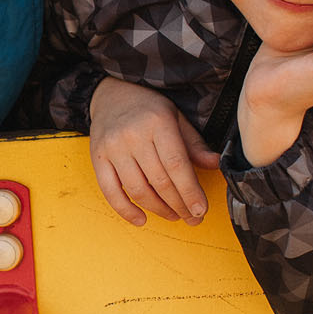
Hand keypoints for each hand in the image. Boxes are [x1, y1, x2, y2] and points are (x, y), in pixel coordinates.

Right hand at [87, 77, 221, 225]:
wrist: (110, 94)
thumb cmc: (147, 108)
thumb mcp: (176, 118)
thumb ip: (194, 143)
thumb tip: (215, 164)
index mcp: (158, 123)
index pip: (176, 165)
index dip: (190, 191)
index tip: (200, 209)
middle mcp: (133, 135)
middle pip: (159, 181)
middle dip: (179, 205)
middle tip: (192, 218)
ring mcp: (113, 148)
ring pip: (138, 189)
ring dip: (158, 210)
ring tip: (174, 215)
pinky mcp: (97, 158)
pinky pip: (110, 192)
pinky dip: (126, 210)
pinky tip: (141, 219)